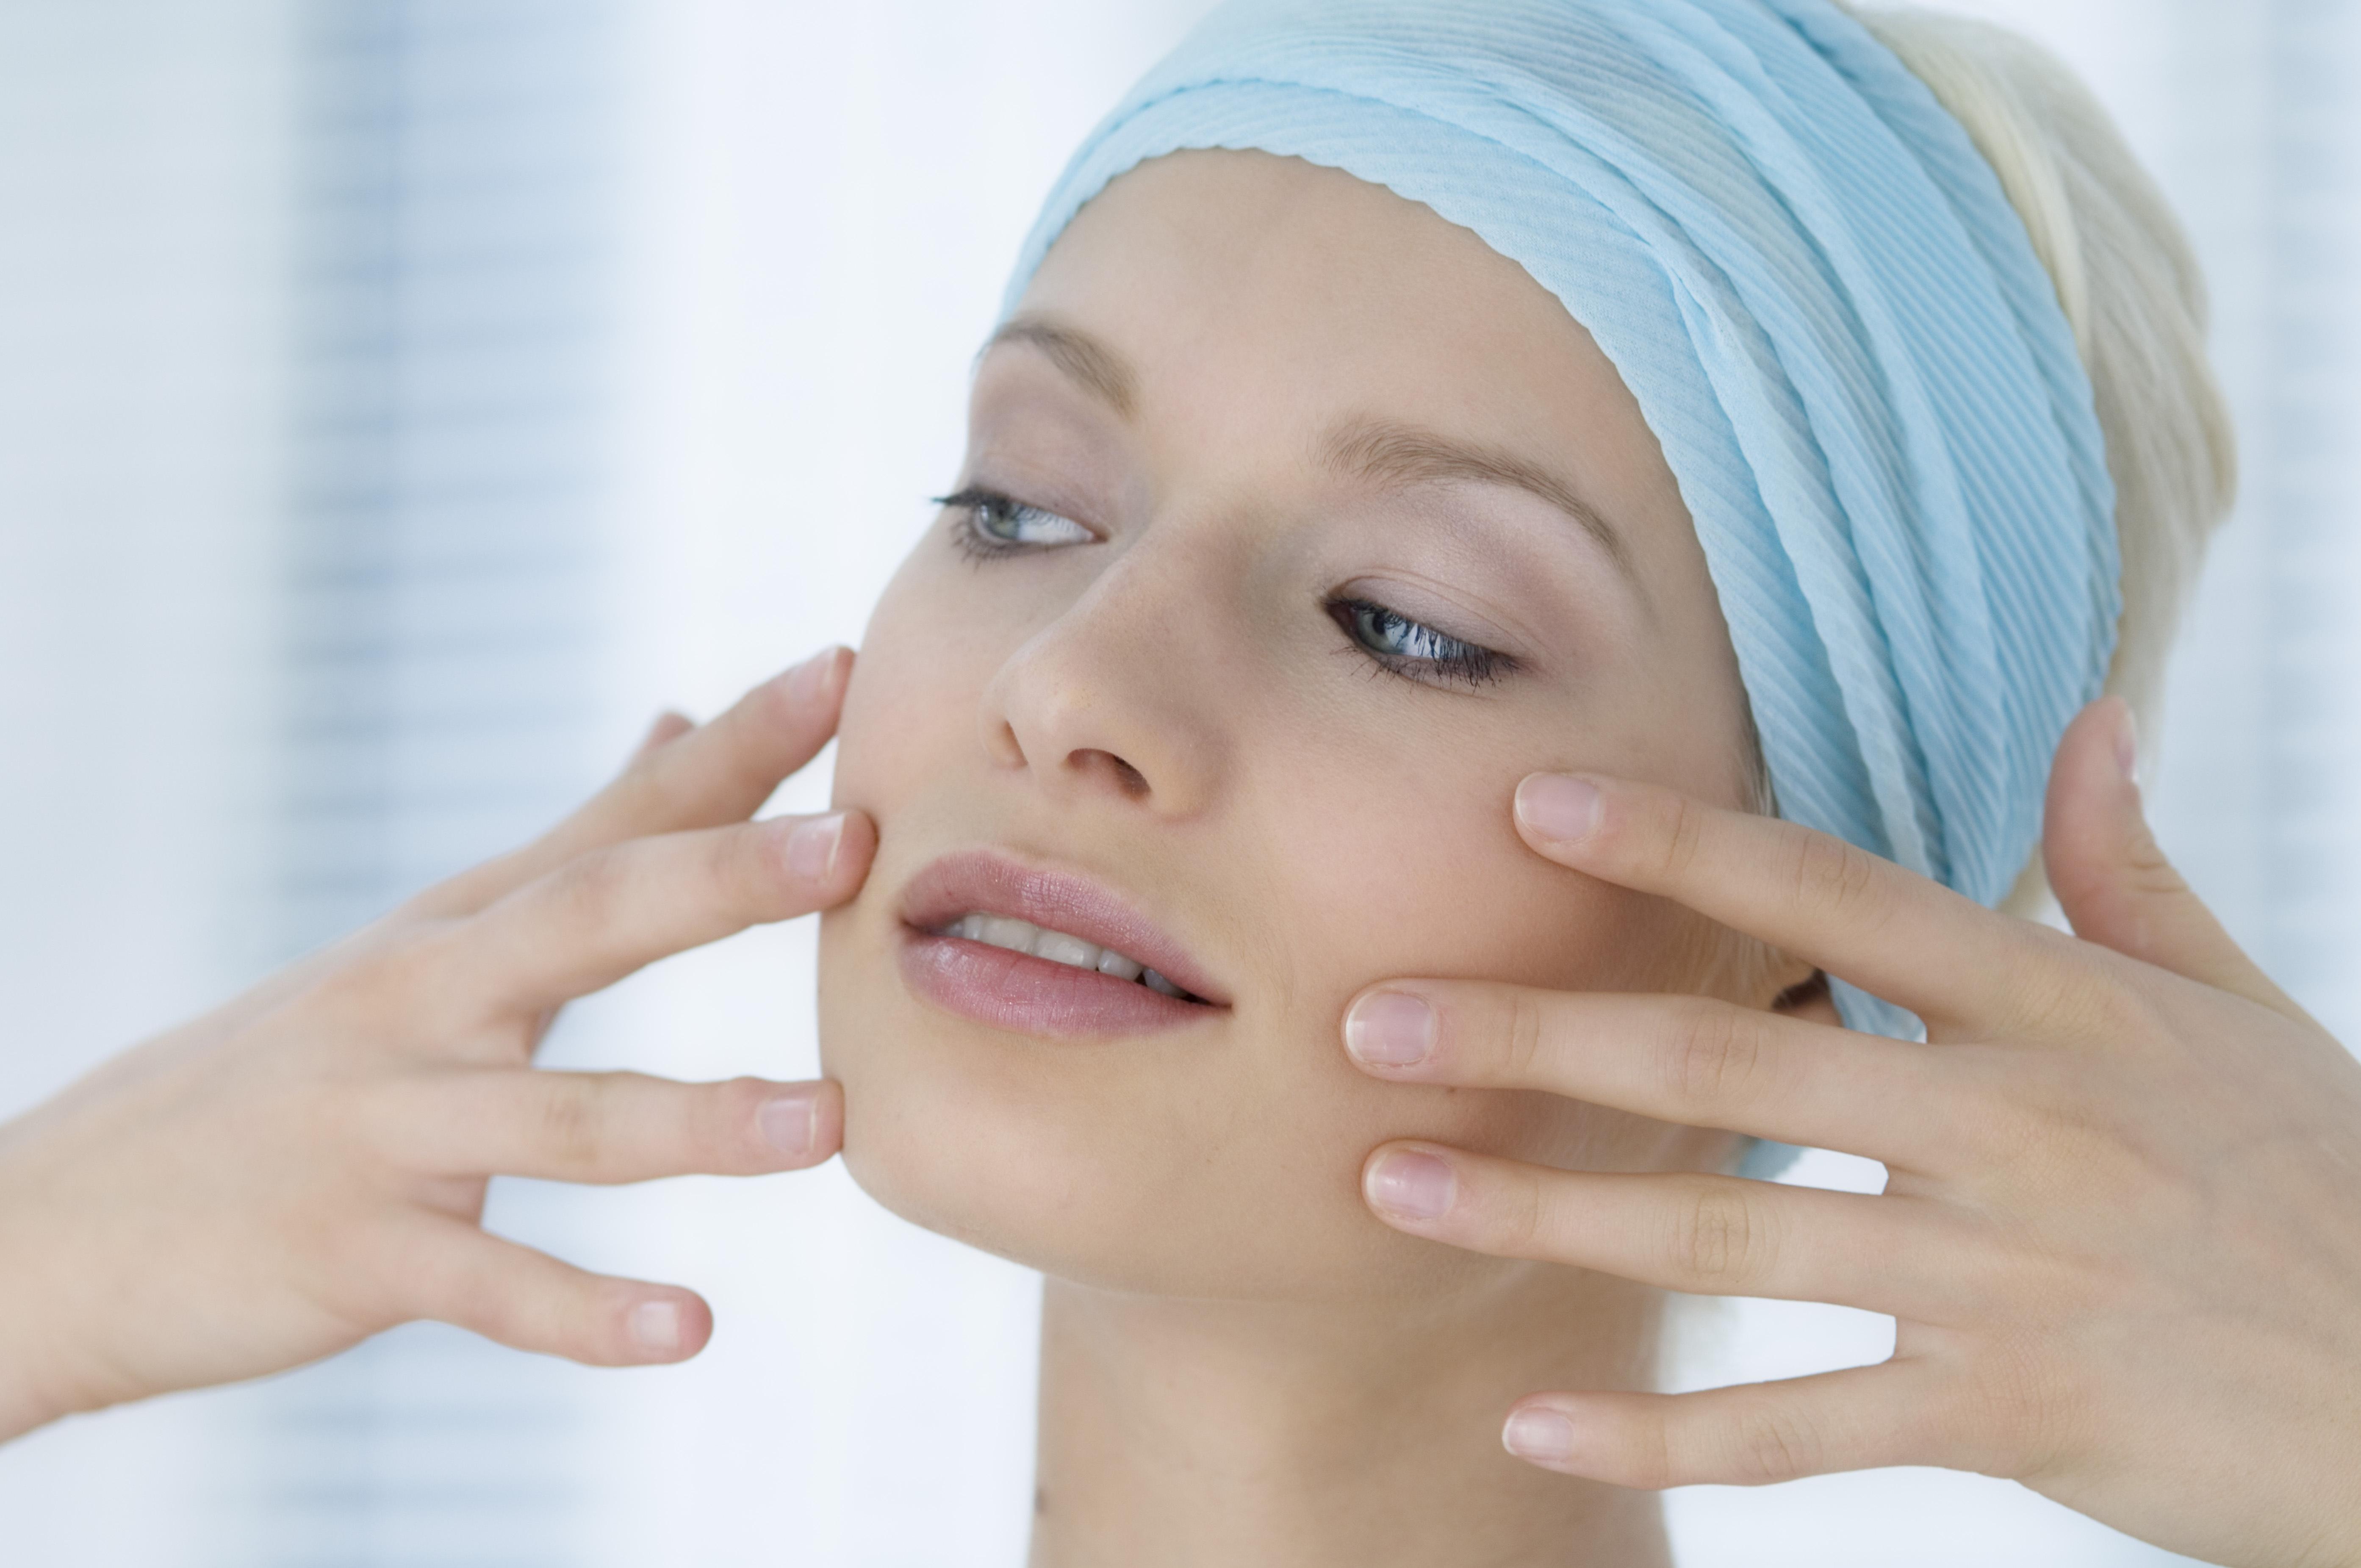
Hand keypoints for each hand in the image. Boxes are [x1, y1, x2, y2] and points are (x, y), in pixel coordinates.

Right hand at [0, 648, 875, 1442]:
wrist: (57, 1221)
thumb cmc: (286, 1070)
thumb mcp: (428, 939)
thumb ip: (575, 844)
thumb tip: (678, 719)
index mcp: (462, 928)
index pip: (620, 816)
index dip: (733, 745)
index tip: (845, 665)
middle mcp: (428, 1003)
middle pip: (592, 919)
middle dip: (723, 875)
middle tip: (852, 841)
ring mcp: (388, 1126)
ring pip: (567, 1117)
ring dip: (703, 1121)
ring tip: (831, 1121)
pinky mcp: (356, 1252)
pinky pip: (493, 1283)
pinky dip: (590, 1311)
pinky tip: (689, 1329)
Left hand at [1342, 698, 2360, 1567]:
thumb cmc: (2324, 1186)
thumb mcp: (2234, 1009)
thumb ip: (2128, 871)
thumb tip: (2086, 718)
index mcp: (2060, 1010)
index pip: (1835, 897)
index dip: (1679, 846)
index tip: (1530, 805)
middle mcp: (2016, 1124)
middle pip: (1736, 1061)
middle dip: (1543, 1036)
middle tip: (1372, 1019)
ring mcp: (2011, 1274)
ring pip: (1738, 1234)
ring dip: (1552, 1213)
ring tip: (1398, 1190)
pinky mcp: (2015, 1414)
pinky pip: (1806, 1427)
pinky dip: (1667, 1435)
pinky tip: (1532, 1423)